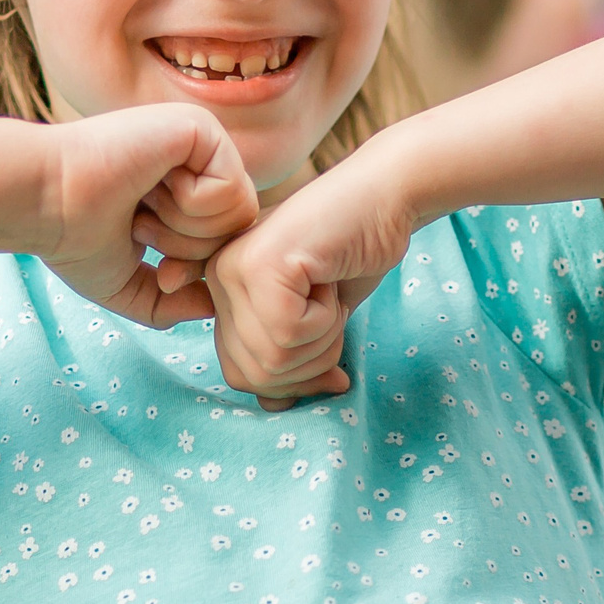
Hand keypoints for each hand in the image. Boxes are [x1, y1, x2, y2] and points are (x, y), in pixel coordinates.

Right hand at [44, 105, 257, 328]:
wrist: (42, 200)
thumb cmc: (72, 237)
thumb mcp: (127, 282)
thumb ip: (171, 300)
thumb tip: (215, 306)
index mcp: (180, 184)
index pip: (225, 236)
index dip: (199, 267)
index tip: (162, 274)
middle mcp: (195, 158)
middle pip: (239, 226)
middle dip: (193, 251)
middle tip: (143, 232)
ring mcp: (199, 138)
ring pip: (240, 210)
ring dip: (187, 229)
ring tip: (143, 208)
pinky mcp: (200, 127)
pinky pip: (231, 189)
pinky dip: (189, 206)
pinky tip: (150, 187)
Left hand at [203, 156, 417, 406]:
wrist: (387, 196)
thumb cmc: (353, 253)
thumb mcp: (313, 318)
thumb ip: (287, 356)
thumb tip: (272, 407)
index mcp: (221, 291)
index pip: (239, 374)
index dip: (290, 382)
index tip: (330, 370)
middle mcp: (217, 277)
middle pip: (253, 373)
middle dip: (309, 365)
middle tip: (334, 322)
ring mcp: (234, 268)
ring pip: (272, 357)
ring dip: (322, 340)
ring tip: (331, 295)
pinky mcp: (262, 264)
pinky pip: (292, 333)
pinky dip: (328, 320)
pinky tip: (331, 281)